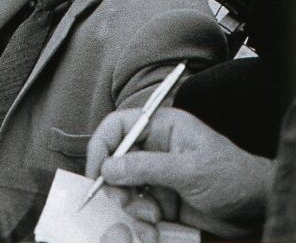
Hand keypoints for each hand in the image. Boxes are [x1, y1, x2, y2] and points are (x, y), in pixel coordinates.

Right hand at [86, 108, 271, 238]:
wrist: (256, 209)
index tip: (97, 172)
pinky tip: (154, 227)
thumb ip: (147, 167)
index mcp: (161, 127)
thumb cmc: (232, 177)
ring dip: (131, 205)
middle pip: (115, 160)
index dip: (102, 146)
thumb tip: (109, 169)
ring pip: (123, 187)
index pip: (118, 127)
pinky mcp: (159, 197)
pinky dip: (140, 219)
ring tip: (151, 216)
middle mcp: (154, 147)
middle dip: (116, 184)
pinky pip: (136, 207)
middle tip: (124, 201)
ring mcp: (155, 173)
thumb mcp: (190, 169)